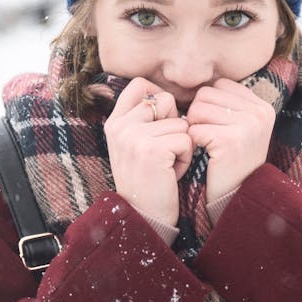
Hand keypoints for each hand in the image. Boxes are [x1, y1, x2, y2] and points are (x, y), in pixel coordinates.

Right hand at [104, 77, 192, 226]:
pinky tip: (171, 173)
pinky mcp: (151, 150)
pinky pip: (186, 140)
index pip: (139, 85)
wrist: (144, 216)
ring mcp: (133, 137)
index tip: (163, 120)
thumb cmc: (148, 180)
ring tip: (166, 166)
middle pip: (165, 99)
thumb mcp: (135, 145)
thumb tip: (168, 96)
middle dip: (174, 124)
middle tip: (164, 151)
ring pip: (180, 123)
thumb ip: (143, 120)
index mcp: (114, 122)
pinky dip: (186, 159)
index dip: (159, 97)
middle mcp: (120, 126)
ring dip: (182, 146)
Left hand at [186, 79, 274, 203]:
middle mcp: (259, 112)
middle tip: (208, 138)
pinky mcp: (231, 140)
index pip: (218, 85)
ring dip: (194, 129)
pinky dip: (193, 143)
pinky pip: (195, 129)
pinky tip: (206, 155)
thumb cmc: (230, 162)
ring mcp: (248, 125)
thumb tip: (199, 83)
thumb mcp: (238, 127)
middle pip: (205, 94)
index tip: (216, 127)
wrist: (236, 197)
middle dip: (198, 116)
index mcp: (261, 105)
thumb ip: (226, 103)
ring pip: (197, 109)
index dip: (208, 105)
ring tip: (207, 145)